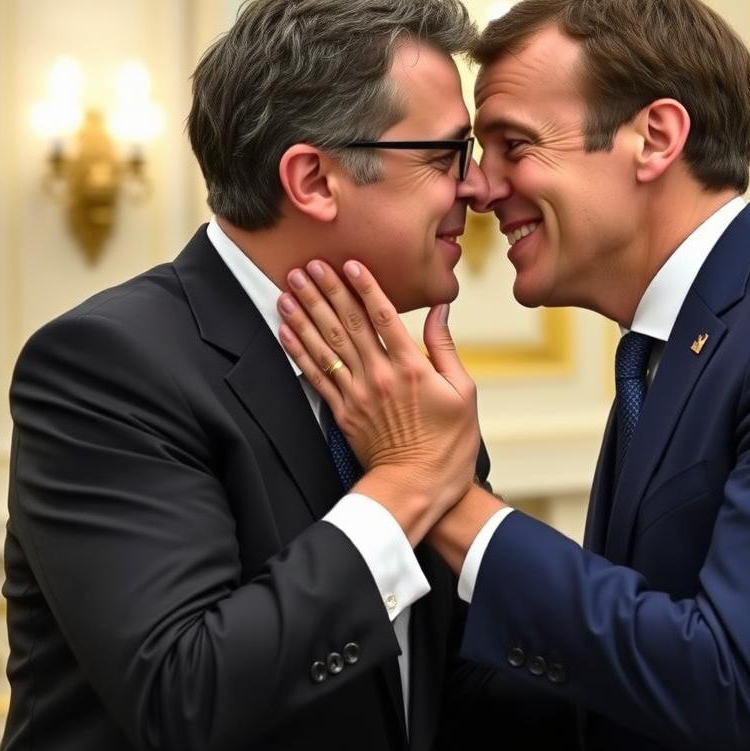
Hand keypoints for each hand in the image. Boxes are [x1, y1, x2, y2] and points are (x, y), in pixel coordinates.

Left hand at [277, 260, 480, 541]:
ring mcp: (357, 394)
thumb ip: (446, 348)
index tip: (350, 263)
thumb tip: (439, 311)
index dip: (365, 287)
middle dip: (328, 291)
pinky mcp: (342, 412)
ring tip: (290, 288)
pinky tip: (285, 330)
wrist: (417, 487)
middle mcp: (379, 376)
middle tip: (309, 265)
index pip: (385, 317)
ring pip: (327, 345)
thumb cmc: (449, 443)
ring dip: (306, 314)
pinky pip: (315, 375)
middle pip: (349, 324)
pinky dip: (298, 351)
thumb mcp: (463, 393)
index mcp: (411, 367)